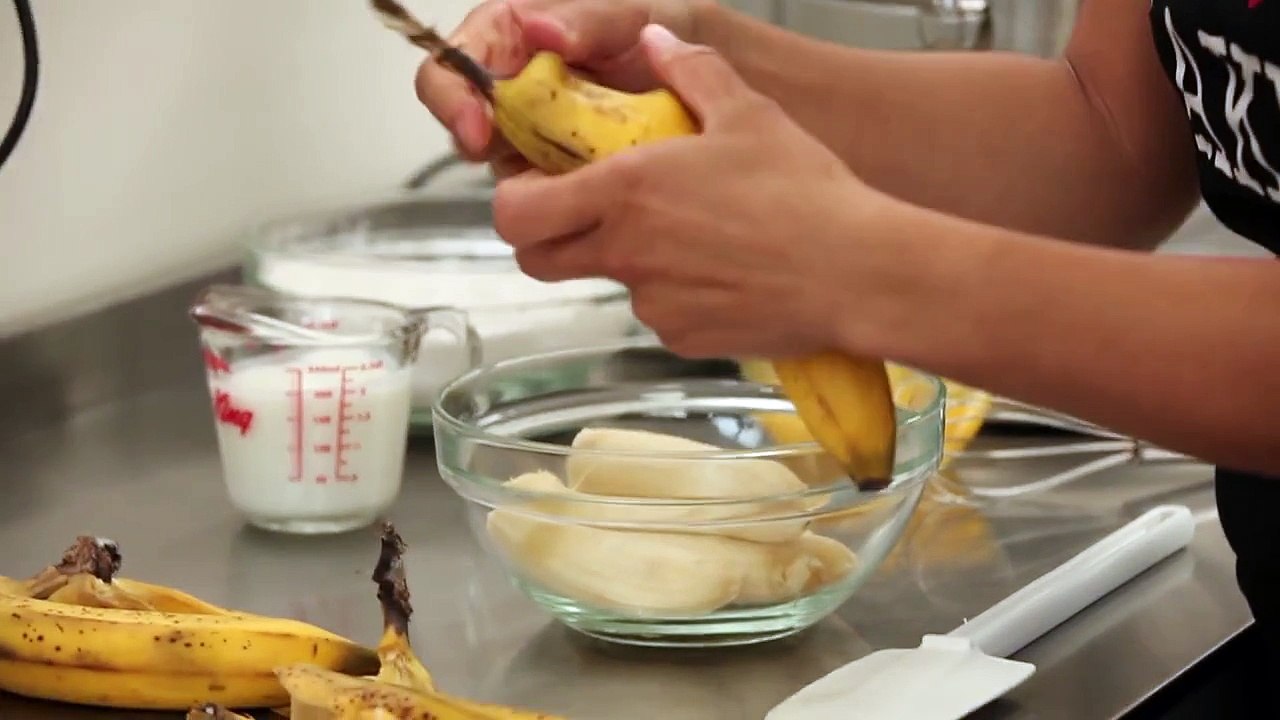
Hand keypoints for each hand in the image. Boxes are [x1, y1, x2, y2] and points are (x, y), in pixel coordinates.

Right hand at [415, 0, 701, 178]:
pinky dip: (567, 194)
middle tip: (527, 167)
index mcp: (508, 34)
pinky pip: (547, 192)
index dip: (451, 100)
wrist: (715, 71)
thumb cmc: (668, 29)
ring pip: (506, 166)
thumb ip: (590, 19)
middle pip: (467, 126)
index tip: (477, 131)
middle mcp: (511, 85)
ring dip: (535, 178)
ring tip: (582, 172)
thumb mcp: (634, 13)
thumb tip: (539, 29)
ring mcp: (533, 132)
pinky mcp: (560, 170)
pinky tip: (599, 188)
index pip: (448, 67)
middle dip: (493, 152)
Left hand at [493, 26, 897, 358]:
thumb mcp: (748, 114)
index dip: (513, 202)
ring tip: (693, 237)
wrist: (856, 273)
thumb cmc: (805, 193)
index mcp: (625, 190)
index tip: (533, 187)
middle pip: (539, 260)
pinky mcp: (683, 338)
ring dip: (629, 261)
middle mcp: (625, 252)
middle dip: (546, 239)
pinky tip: (724, 272)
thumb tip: (657, 40)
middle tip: (582, 215)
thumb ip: (691, 71)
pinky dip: (677, 295)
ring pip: (610, 283)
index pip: (516, 213)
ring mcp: (652, 302)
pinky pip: (661, 314)